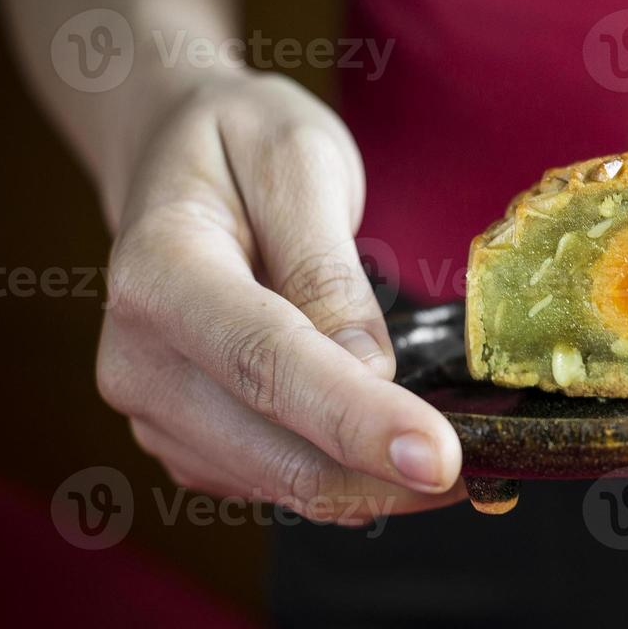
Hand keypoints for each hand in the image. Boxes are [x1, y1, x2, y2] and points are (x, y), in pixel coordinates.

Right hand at [97, 71, 463, 523]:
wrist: (171, 156)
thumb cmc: (240, 144)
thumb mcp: (299, 163)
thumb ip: (329, 270)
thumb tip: (371, 372)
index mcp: (159, 272)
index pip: (268, 363)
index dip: (358, 421)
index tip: (440, 461)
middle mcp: (138, 358)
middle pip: (276, 448)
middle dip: (387, 475)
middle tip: (489, 468)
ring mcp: (154, 410)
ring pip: (282, 483)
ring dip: (374, 485)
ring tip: (453, 446)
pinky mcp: (186, 443)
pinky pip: (277, 483)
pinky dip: (345, 479)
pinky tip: (393, 445)